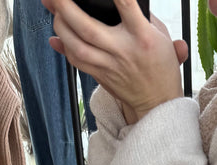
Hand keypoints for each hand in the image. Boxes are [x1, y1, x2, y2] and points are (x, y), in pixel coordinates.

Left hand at [42, 0, 188, 120]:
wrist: (158, 103)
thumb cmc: (160, 67)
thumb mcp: (160, 36)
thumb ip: (141, 14)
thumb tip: (114, 1)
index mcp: (142, 37)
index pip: (126, 5)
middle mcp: (123, 51)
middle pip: (88, 28)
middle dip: (66, 7)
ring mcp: (110, 66)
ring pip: (76, 46)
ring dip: (60, 26)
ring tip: (56, 11)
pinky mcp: (100, 76)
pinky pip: (76, 61)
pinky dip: (63, 46)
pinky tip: (59, 34)